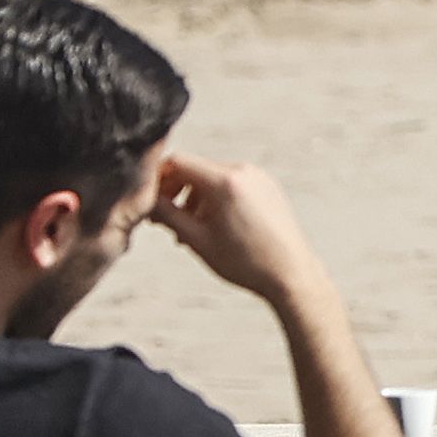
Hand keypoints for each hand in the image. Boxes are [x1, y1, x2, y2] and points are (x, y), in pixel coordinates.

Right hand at [151, 151, 325, 308]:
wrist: (290, 274)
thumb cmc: (244, 262)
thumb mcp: (196, 240)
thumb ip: (167, 214)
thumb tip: (145, 199)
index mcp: (224, 181)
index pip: (178, 162)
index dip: (158, 180)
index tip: (150, 202)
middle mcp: (243, 171)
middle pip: (195, 170)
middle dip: (176, 193)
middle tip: (165, 223)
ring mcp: (258, 177)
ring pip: (213, 179)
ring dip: (196, 199)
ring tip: (191, 231)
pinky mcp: (267, 187)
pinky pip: (232, 185)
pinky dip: (217, 200)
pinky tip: (214, 227)